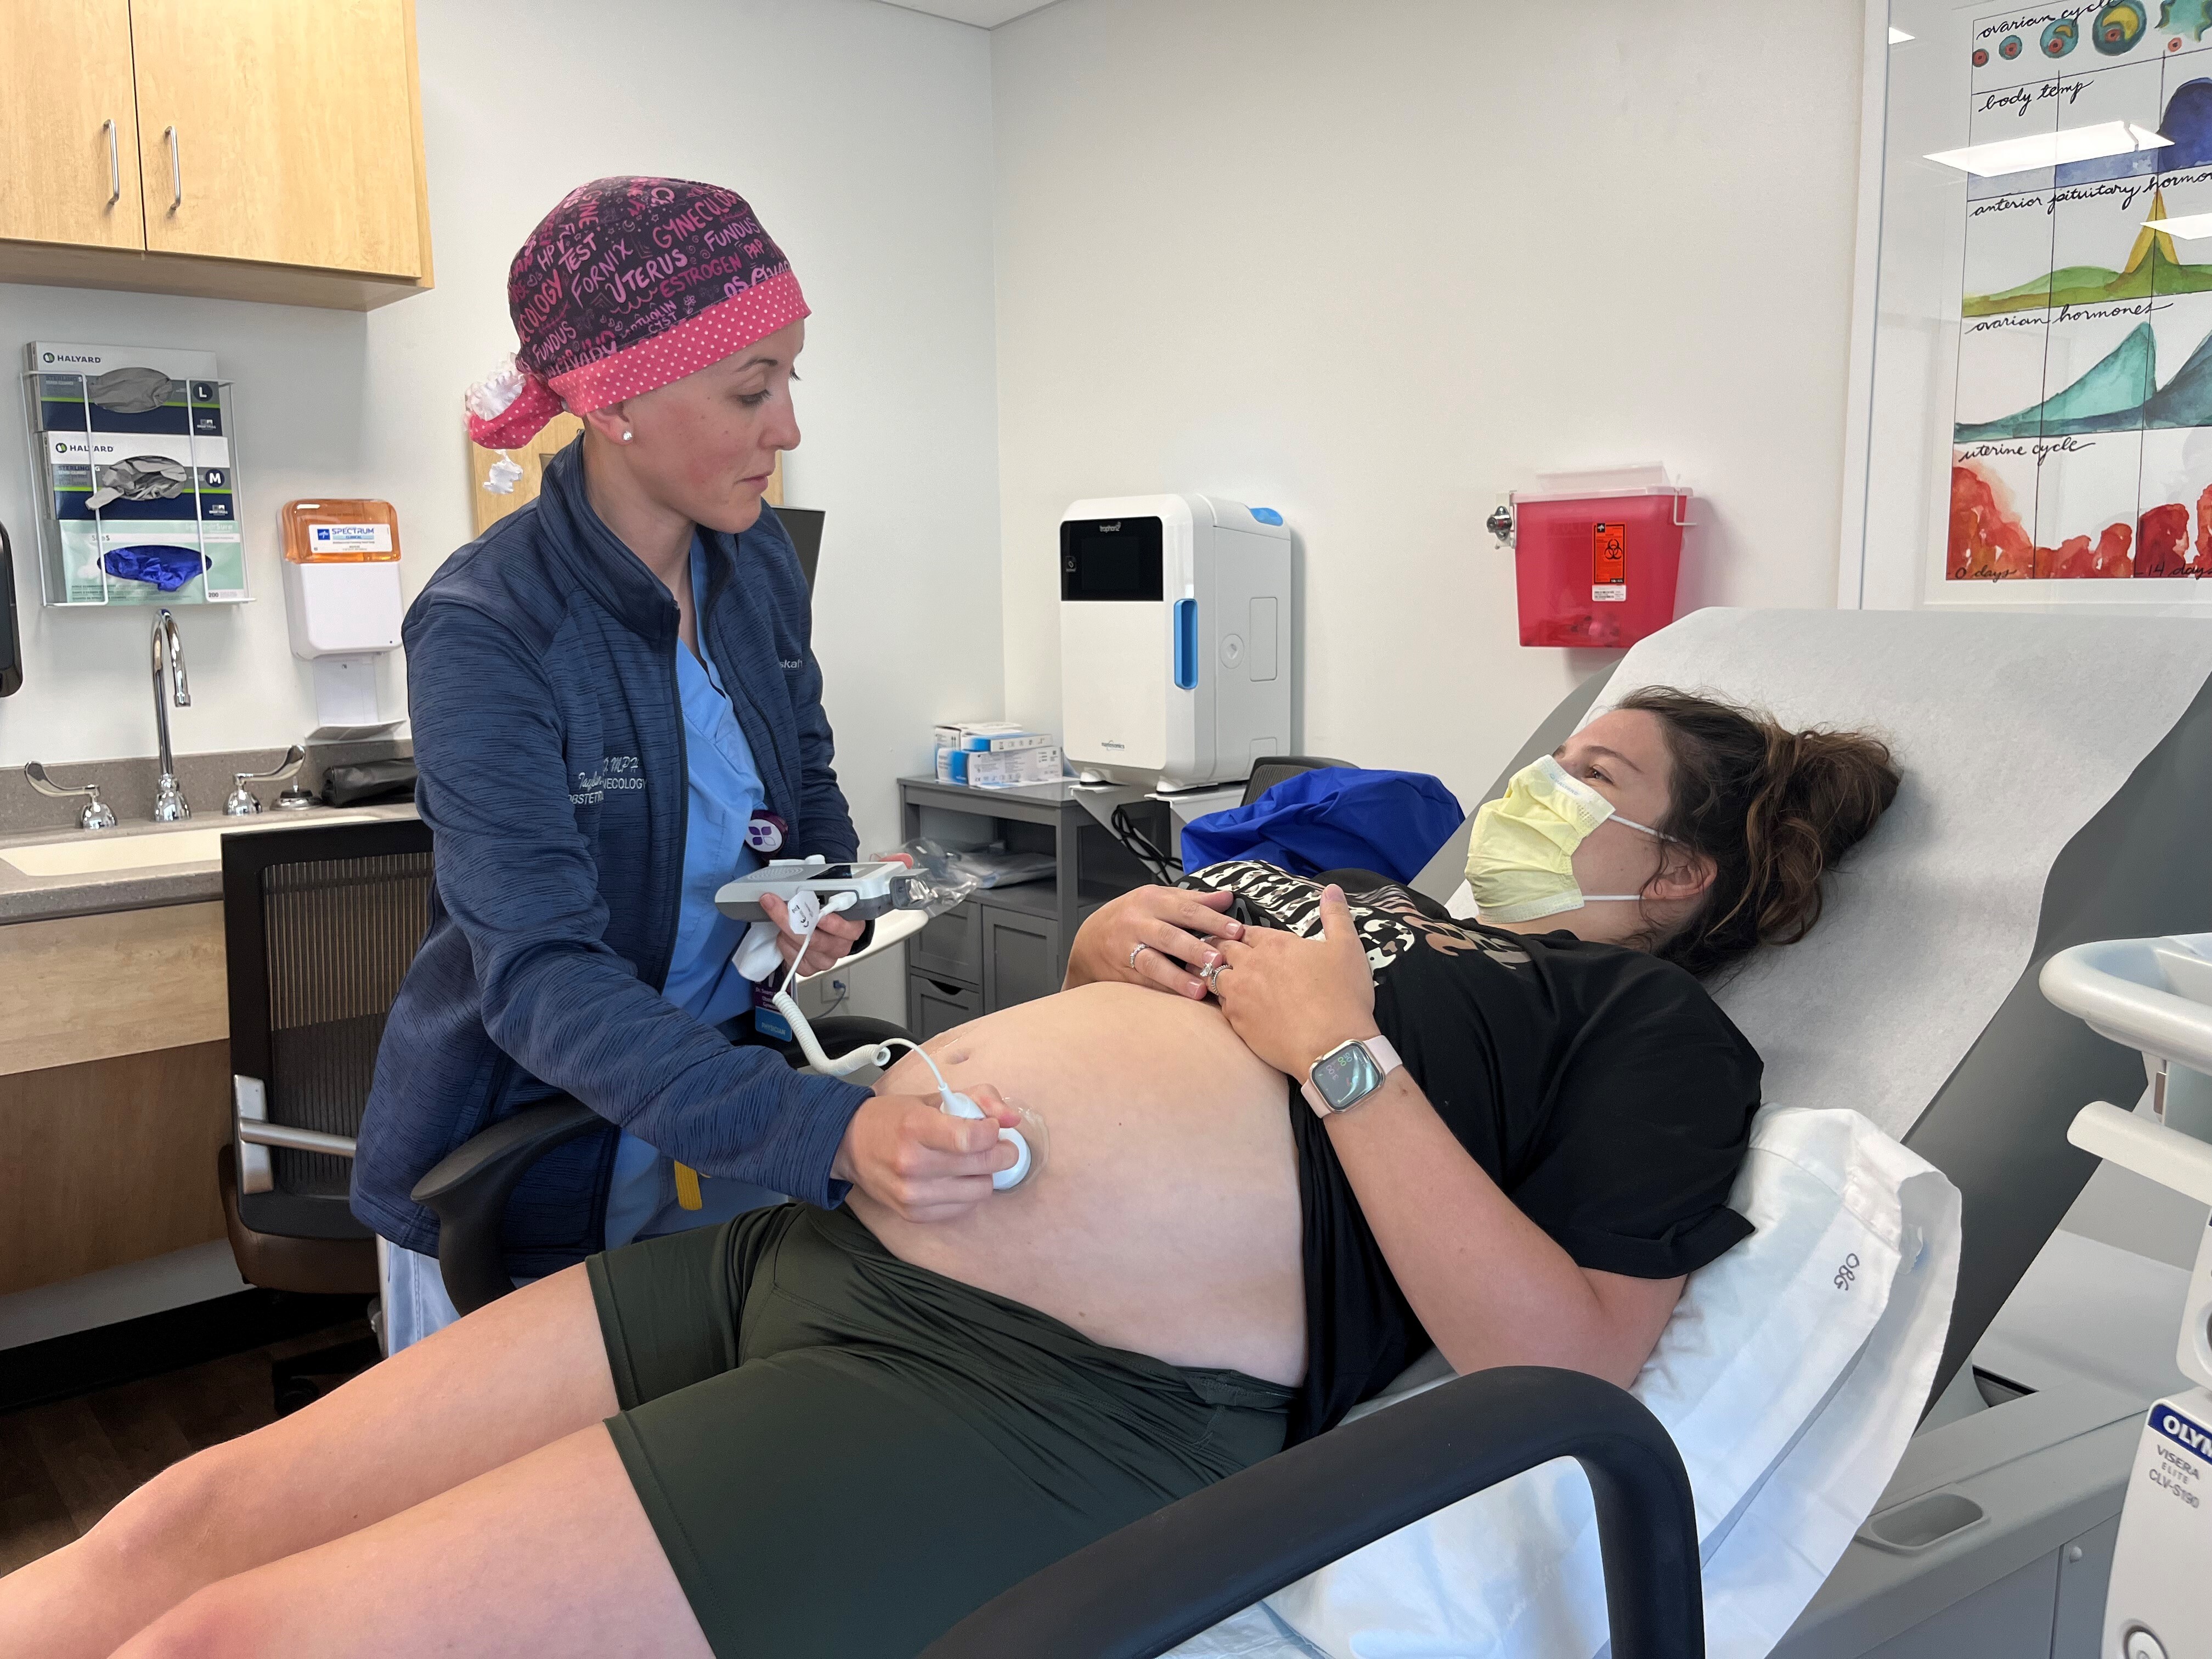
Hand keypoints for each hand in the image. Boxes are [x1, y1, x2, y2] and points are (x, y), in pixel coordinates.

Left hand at [760, 889, 863, 976]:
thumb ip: (819, 895)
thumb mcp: (827, 899)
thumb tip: (797, 887)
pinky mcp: (810, 968)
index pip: (847, 927)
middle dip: (793, 921)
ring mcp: (826, 960)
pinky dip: (784, 944)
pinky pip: (793, 958)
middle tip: (774, 904)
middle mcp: (841, 946)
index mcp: (852, 927)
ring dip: (786, 931)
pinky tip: (784, 935)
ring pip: (801, 948)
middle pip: (817, 940)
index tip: (819, 916)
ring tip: (779, 918)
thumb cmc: (825, 913)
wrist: (821, 932)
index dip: (834, 923)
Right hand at [832, 1085, 1021, 1221]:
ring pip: (980, 1190)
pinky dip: (968, 1193)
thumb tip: (1014, 1118)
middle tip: (996, 1144)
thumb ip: (980, 1099)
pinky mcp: (913, 1214)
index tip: (993, 1126)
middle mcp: (912, 1164)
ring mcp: (912, 1194)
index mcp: (916, 1127)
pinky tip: (957, 1178)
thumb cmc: (896, 1117)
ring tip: (973, 1162)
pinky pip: (964, 1208)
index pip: (971, 1138)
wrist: (849, 1145)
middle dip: (1001, 1152)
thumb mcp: (935, 1096)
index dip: (993, 1131)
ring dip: (985, 1174)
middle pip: (982, 1165)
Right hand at [1067, 884, 1241, 998]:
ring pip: (1153, 963)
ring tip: (1200, 988)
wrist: (1089, 940)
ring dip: (1178, 977)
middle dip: (1195, 949)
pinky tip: (1184, 998)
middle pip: (1169, 936)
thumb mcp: (1159, 899)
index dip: (1212, 920)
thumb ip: (1193, 900)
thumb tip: (1227, 898)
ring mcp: (1127, 949)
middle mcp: (1138, 922)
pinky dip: (1166, 990)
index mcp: (1151, 900)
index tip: (1237, 931)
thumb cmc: (1132, 916)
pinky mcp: (1123, 972)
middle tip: (1219, 959)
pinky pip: (1146, 982)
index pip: (1186, 909)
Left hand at [1209, 884, 1378, 1078]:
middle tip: (1215, 948)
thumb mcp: (1347, 948)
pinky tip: (1228, 1004)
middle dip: (1219, 946)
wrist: (1332, 1048)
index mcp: (1274, 945)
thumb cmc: (1343, 996)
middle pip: (1223, 949)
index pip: (1245, 930)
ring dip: (1214, 973)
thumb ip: (1336, 915)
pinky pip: (1220, 1007)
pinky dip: (1222, 1002)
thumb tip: (1332, 889)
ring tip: (1214, 973)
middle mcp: (1250, 966)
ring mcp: (1240, 996)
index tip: (1236, 933)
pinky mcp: (1238, 1024)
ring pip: (1214, 977)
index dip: (1240, 931)